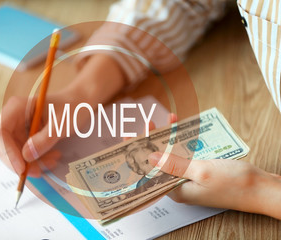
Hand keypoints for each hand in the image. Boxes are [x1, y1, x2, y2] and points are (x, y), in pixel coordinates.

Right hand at [0, 54, 125, 176]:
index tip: (22, 167)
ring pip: (12, 154)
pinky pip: (22, 155)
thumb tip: (26, 156)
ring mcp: (17, 128)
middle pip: (1, 147)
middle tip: (39, 171)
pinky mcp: (24, 137)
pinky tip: (52, 158)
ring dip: (30, 164)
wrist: (80, 104)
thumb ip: (44, 139)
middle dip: (19, 162)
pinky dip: (35, 161)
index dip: (7, 152)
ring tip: (53, 161)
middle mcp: (12, 118)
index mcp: (17, 107)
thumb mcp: (62, 124)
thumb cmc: (72, 108)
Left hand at [147, 114, 280, 218]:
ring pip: (173, 156)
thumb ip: (174, 165)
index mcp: (175, 190)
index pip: (149, 173)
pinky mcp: (200, 171)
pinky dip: (183, 140)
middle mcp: (180, 185)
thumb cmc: (235, 183)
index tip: (131, 139)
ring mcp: (190, 178)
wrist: (262, 188)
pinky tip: (182, 126)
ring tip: (166, 120)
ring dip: (168, 138)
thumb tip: (151, 157)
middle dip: (152, 143)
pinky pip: (186, 154)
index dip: (138, 156)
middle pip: (159, 162)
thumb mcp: (201, 171)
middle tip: (149, 124)